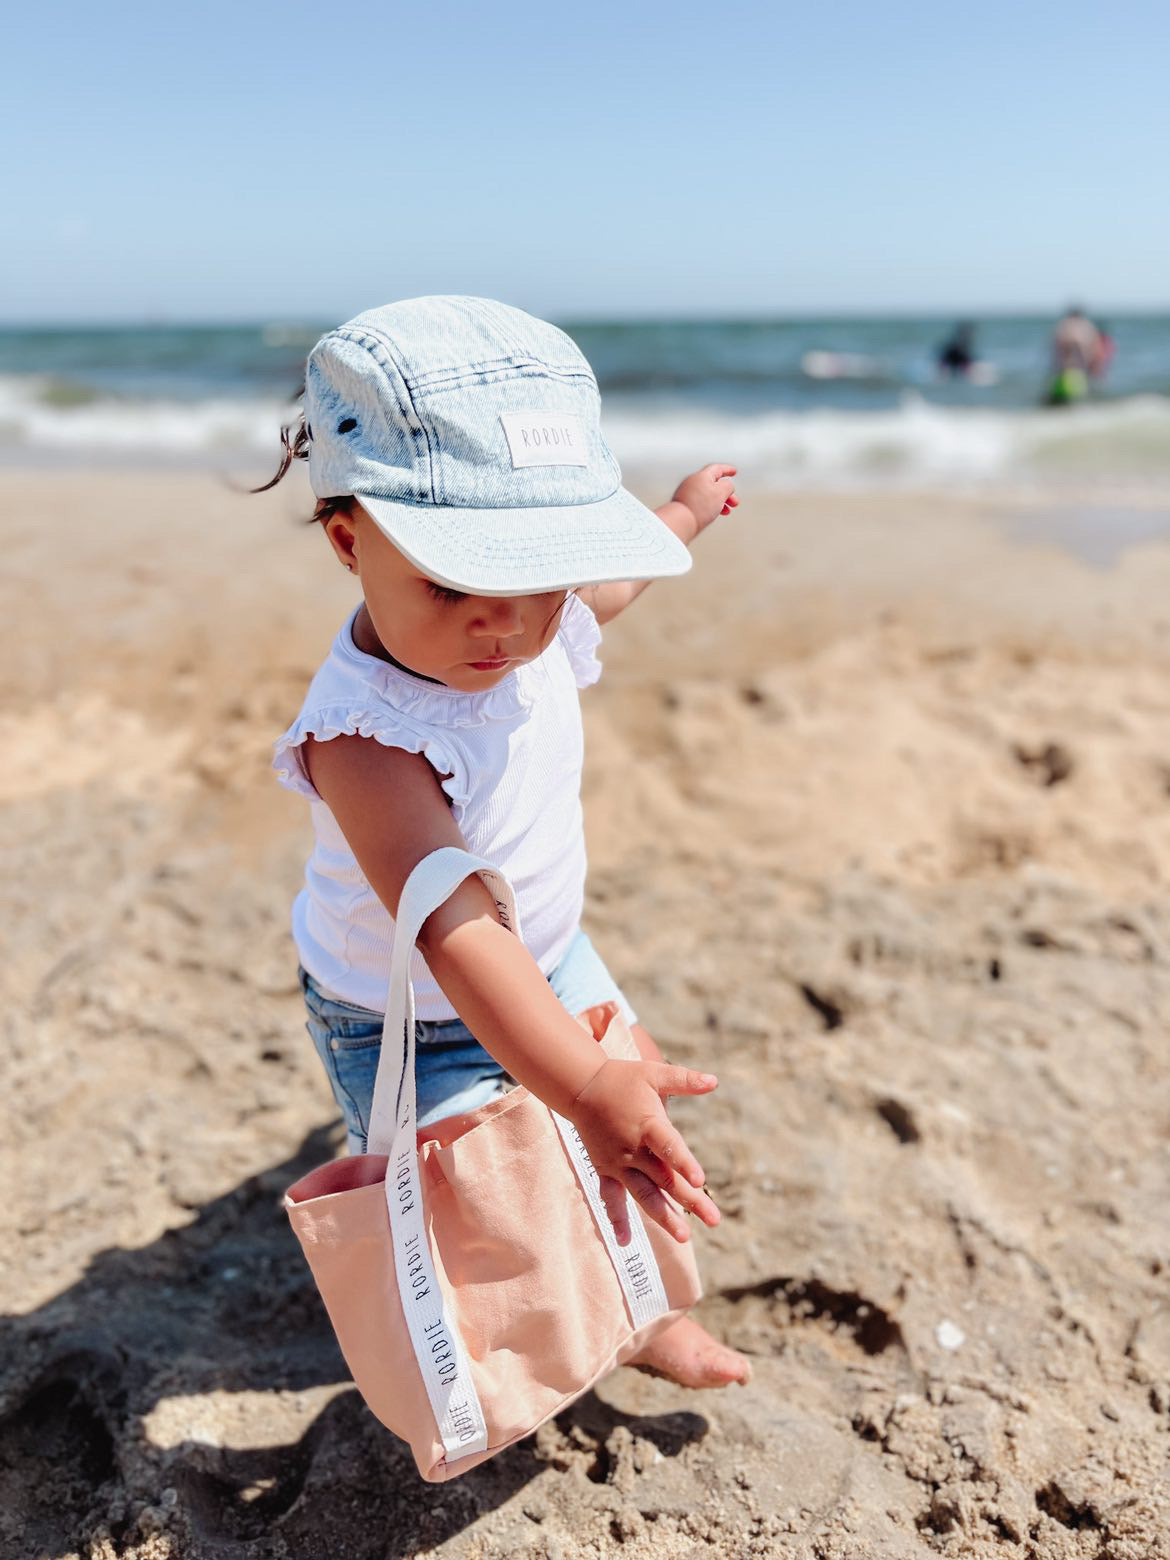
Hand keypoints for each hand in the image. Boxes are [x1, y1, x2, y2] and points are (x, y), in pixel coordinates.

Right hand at [567, 1058, 721, 1245]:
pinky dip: (617, 1219)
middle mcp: (632, 1149)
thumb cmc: (623, 1080)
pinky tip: (624, 1242)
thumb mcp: (653, 1074)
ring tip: (685, 1237)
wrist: (581, 1088)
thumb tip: (714, 1080)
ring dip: (664, 1216)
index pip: (668, 1146)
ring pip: (643, 1194)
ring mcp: (618, 1163)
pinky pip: (611, 1198)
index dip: (684, 1162)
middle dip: (690, 1200)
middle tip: (714, 1219)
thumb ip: (684, 1080)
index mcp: (647, 1124)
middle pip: (664, 1178)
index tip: (701, 1181)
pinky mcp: (605, 1171)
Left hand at [672, 464, 738, 539]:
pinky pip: (699, 503)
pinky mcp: (683, 505)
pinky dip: (709, 507)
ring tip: (726, 511)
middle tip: (735, 503)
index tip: (734, 472)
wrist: (680, 522)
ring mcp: (686, 493)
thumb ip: (728, 486)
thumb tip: (727, 486)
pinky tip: (713, 515)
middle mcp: (692, 482)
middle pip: (713, 484)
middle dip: (726, 493)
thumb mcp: (721, 493)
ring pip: (707, 494)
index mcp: (701, 475)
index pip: (717, 468)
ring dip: (719, 502)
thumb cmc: (699, 507)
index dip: (727, 470)